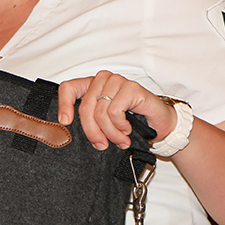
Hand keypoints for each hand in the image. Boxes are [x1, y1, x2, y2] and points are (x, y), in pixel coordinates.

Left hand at [57, 71, 177, 150]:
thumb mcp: (104, 123)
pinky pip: (114, 112)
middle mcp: (102, 79)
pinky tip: (127, 129)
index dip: (64, 105)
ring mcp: (117, 81)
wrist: (160, 125)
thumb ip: (89, 120)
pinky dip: (120, 126)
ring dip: (110, 133)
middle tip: (101, 145)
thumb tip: (69, 128)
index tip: (65, 122)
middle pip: (85, 107)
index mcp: (92, 85)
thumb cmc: (132, 123)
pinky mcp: (131, 87)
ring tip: (120, 140)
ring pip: (100, 112)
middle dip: (92, 131)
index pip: (68, 88)